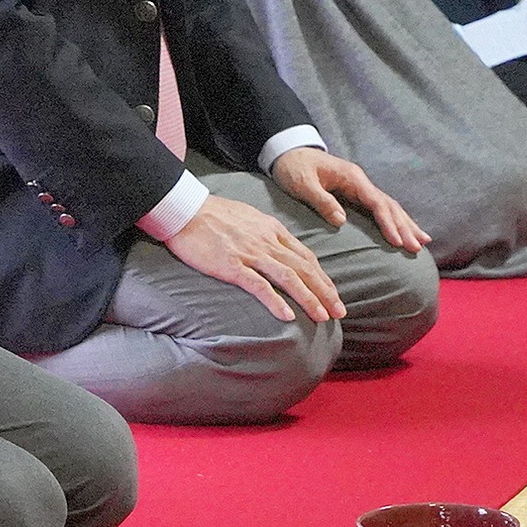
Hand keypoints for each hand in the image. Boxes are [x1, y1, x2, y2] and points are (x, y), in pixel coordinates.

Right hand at [166, 194, 344, 323]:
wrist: (186, 209)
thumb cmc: (214, 214)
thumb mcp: (249, 218)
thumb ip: (266, 233)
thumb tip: (279, 247)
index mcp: (272, 230)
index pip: (305, 256)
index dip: (322, 277)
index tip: (333, 294)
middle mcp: (267, 241)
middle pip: (304, 268)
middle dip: (325, 291)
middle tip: (340, 311)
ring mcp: (250, 253)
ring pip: (288, 277)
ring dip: (308, 298)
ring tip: (322, 316)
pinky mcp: (231, 265)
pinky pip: (258, 285)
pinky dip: (275, 301)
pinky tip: (288, 316)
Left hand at [271, 147, 430, 253]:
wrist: (289, 152)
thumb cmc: (294, 168)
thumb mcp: (303, 184)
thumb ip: (322, 201)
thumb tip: (341, 220)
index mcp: (352, 178)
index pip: (376, 202)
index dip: (388, 223)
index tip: (397, 242)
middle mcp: (361, 181)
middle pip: (389, 205)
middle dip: (404, 226)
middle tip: (417, 248)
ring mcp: (361, 187)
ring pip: (389, 206)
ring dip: (406, 224)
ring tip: (423, 242)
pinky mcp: (357, 193)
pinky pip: (381, 208)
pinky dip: (395, 220)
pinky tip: (405, 231)